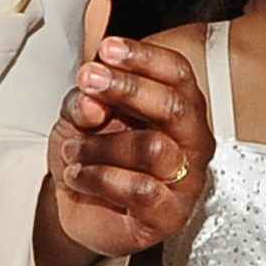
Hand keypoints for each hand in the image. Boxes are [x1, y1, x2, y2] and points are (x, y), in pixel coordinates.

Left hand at [40, 30, 213, 265]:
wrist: (78, 207)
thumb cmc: (92, 155)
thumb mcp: (80, 113)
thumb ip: (85, 97)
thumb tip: (92, 97)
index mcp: (179, 108)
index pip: (177, 73)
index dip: (144, 57)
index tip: (107, 49)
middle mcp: (192, 141)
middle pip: (173, 106)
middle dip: (127, 88)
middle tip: (88, 80)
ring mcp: (187, 181)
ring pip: (152, 148)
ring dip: (101, 144)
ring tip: (72, 150)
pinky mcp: (170, 216)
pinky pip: (140, 190)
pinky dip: (98, 178)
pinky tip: (77, 176)